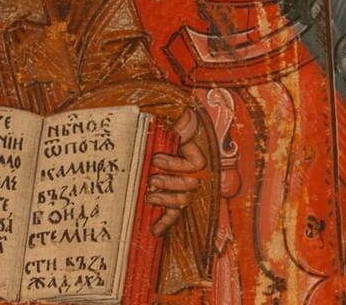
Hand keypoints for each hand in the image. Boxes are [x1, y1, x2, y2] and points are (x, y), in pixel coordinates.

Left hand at [147, 109, 209, 235]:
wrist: (167, 144)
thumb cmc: (171, 135)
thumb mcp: (176, 129)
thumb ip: (182, 125)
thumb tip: (188, 114)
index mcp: (196, 156)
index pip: (194, 165)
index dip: (175, 164)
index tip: (156, 158)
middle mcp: (194, 175)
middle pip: (189, 185)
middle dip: (170, 183)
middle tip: (152, 180)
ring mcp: (185, 189)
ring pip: (183, 200)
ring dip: (166, 200)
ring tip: (149, 196)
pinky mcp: (174, 199)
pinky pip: (174, 214)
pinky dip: (165, 223)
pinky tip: (154, 231)